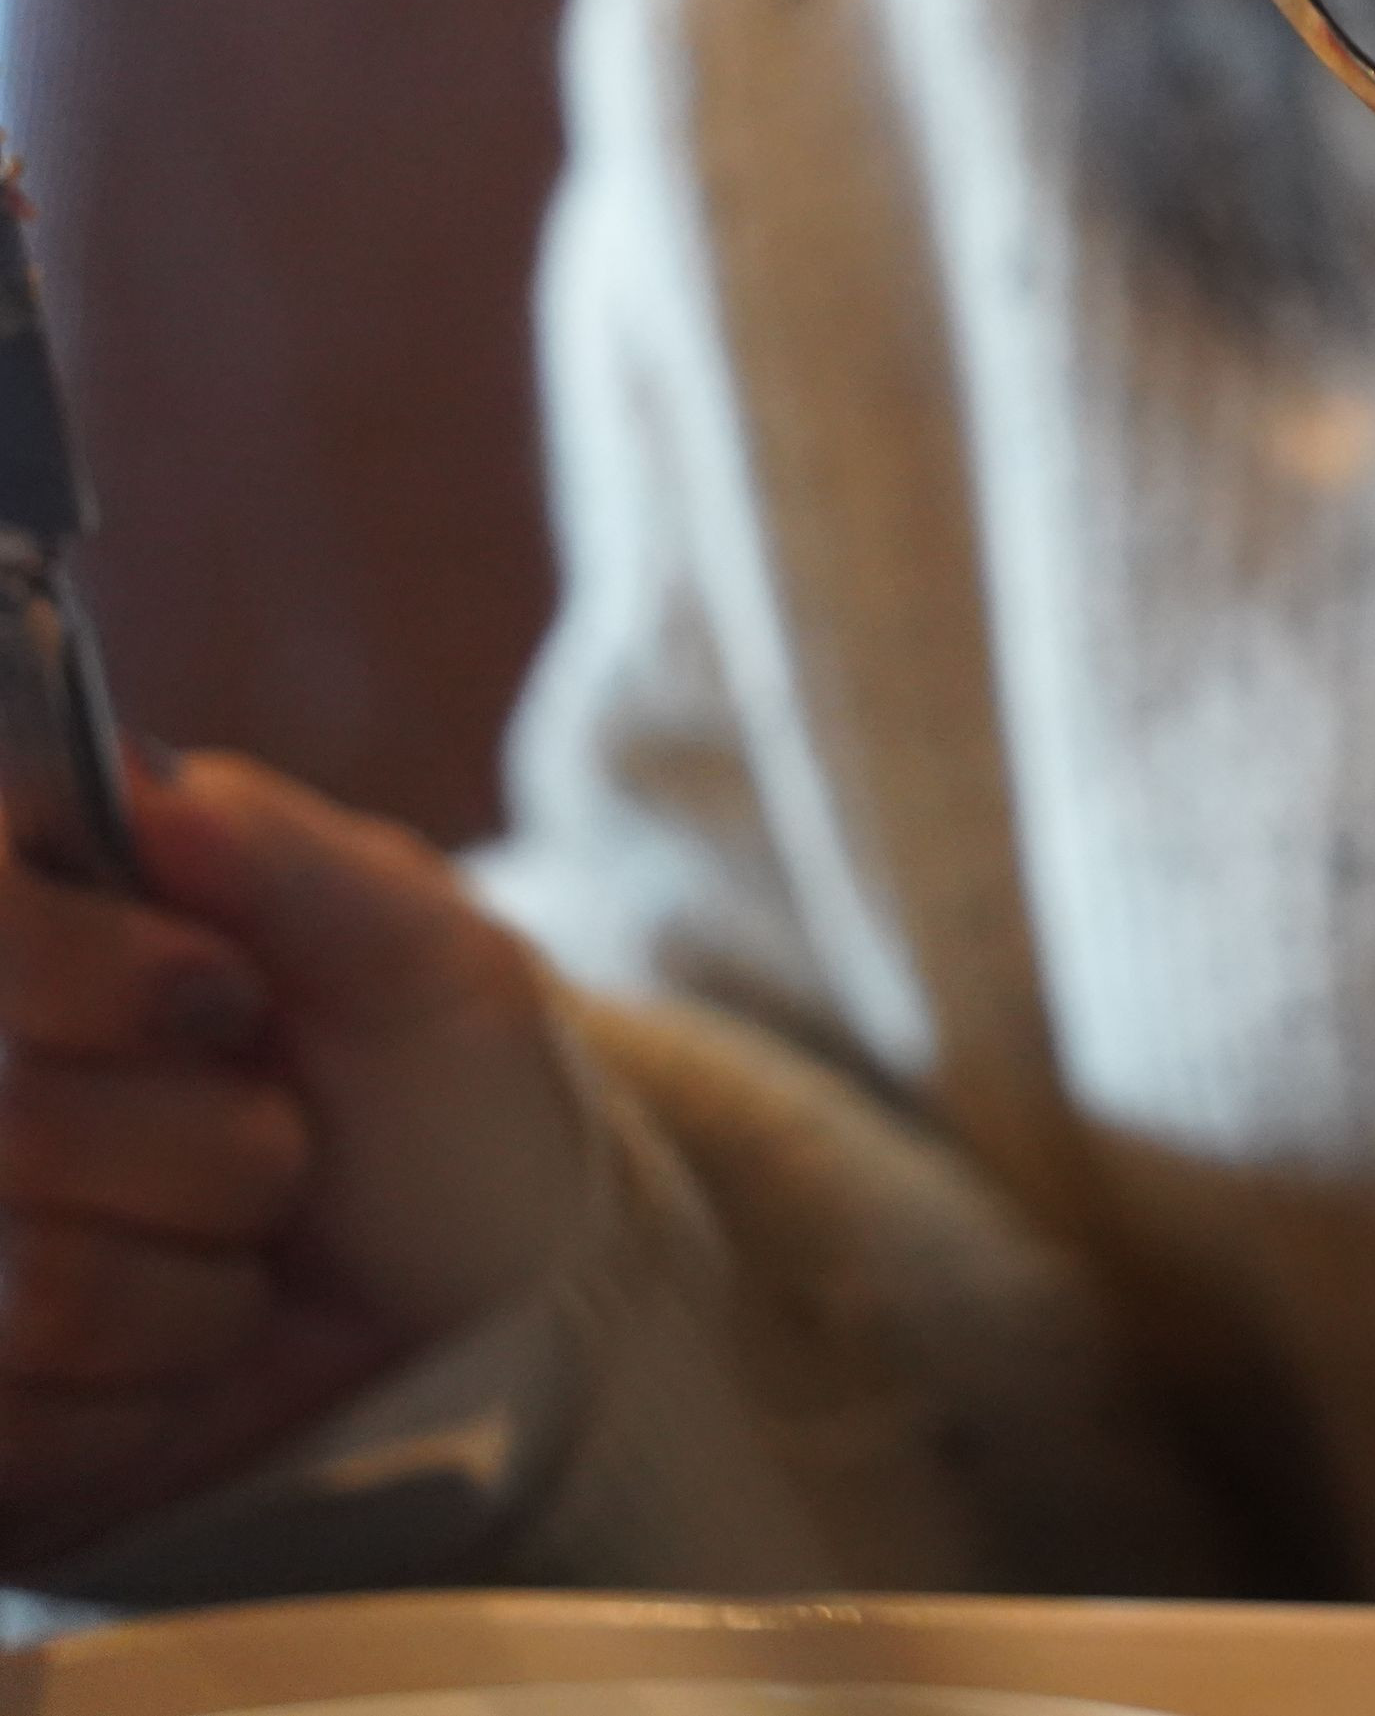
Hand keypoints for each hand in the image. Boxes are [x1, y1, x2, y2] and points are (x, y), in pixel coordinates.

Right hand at [0, 751, 585, 1564]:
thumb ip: (284, 855)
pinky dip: (155, 1399)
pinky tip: (186, 1354)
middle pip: (15, 1122)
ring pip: (29, 1289)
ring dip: (201, 1288)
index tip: (227, 994)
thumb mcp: (412, 946)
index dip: (100, 976)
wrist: (486, 1285)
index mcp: (26, 922)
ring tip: (240, 1248)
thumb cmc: (438, 1083)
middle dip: (216, 1148)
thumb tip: (148, 790)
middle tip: (275, 1139)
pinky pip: (24, 1427)